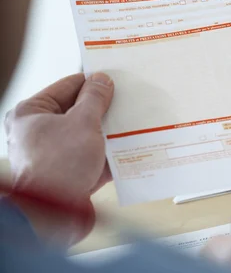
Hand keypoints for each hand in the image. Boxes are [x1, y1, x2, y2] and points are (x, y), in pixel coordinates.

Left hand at [5, 73, 113, 244]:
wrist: (53, 218)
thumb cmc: (58, 167)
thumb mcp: (83, 121)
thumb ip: (95, 98)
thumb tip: (101, 80)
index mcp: (31, 113)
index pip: (68, 85)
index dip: (93, 82)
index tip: (114, 79)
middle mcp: (38, 132)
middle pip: (77, 110)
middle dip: (103, 109)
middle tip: (126, 101)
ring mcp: (53, 155)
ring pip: (87, 135)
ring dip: (108, 132)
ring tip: (131, 123)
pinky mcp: (67, 175)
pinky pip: (90, 157)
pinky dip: (108, 154)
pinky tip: (129, 148)